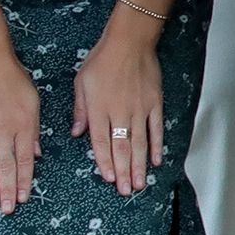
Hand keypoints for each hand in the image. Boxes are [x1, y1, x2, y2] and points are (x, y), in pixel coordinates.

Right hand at [0, 53, 40, 214]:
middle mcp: (4, 127)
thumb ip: (33, 129)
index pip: (24, 158)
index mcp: (23, 123)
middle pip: (6, 163)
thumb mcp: (33, 101)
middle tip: (6, 210)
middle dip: (7, 188)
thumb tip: (35, 155)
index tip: (23, 198)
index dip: (24, 180)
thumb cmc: (14, 79)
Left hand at [73, 22, 164, 193]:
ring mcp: (139, 110)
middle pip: (122, 148)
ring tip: (140, 183)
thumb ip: (81, 110)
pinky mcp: (154, 104)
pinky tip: (156, 160)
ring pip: (139, 143)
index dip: (104, 162)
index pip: (100, 143)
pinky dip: (156, 146)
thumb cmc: (102, 60)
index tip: (108, 179)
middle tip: (125, 191)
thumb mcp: (81, 84)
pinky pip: (156, 129)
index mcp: (99, 110)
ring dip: (139, 165)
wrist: (129, 42)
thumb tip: (77, 132)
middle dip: (123, 172)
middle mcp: (120, 114)